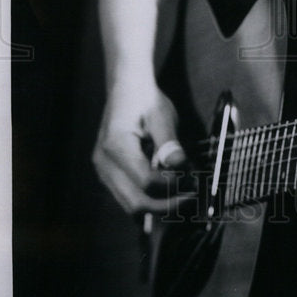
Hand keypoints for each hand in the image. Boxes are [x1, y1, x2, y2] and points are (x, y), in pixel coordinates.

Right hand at [92, 82, 191, 215]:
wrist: (126, 90)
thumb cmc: (145, 100)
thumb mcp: (162, 116)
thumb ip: (169, 142)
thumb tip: (179, 165)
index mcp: (116, 146)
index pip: (146, 182)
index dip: (172, 186)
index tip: (193, 181)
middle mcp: (104, 164)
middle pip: (135, 203)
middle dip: (166, 207)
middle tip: (191, 198)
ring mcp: (103, 172)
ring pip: (130, 206)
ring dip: (157, 206)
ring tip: (182, 196)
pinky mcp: (108, 175)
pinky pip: (127, 197)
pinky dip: (148, 199)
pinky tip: (167, 191)